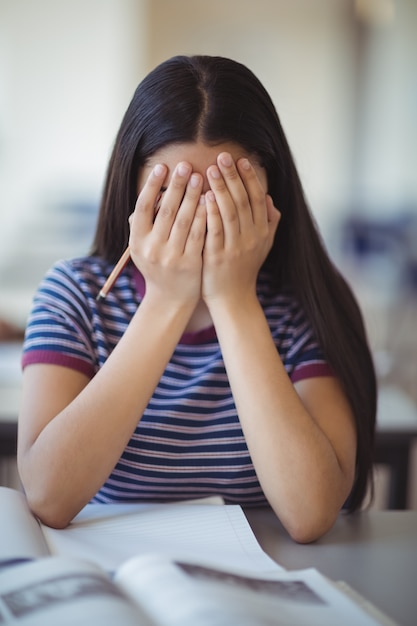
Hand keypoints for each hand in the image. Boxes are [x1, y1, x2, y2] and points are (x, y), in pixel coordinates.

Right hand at [129, 161, 205, 304]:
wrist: (170, 299)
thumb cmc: (158, 266)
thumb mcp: (143, 247)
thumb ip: (144, 223)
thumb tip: (150, 191)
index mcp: (137, 241)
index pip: (143, 207)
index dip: (152, 186)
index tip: (162, 167)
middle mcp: (152, 249)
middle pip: (165, 211)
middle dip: (176, 186)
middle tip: (185, 165)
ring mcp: (171, 257)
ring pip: (184, 220)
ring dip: (193, 196)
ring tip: (200, 177)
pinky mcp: (190, 263)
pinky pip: (199, 234)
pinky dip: (204, 215)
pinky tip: (211, 200)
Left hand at [202, 153, 279, 305]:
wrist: (233, 299)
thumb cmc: (244, 270)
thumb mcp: (262, 247)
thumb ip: (269, 223)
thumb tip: (270, 199)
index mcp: (262, 232)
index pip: (258, 199)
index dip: (250, 178)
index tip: (241, 160)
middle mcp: (252, 238)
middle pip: (244, 201)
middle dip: (233, 177)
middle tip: (223, 156)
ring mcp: (236, 247)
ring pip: (230, 212)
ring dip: (221, 189)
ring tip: (211, 170)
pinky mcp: (219, 257)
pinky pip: (216, 230)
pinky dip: (211, 212)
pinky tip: (204, 197)